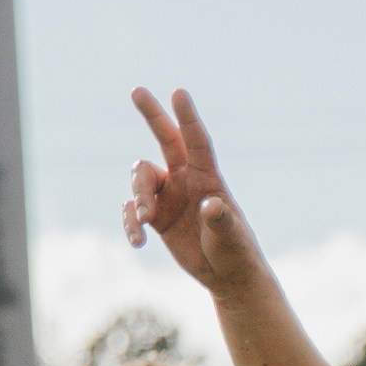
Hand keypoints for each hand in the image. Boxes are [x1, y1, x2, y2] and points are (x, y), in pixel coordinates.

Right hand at [123, 88, 262, 293]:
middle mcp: (186, 180)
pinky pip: (132, 210)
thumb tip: (212, 205)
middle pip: (165, 140)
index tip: (179, 92)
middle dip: (152, 115)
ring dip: (138, 196)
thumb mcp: (231, 238)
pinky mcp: (156, 216)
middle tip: (137, 90)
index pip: (197, 142)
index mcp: (209, 178)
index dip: (188, 118)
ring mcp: (169, 196)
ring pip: (140, 178)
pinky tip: (138, 243)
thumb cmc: (236, 252)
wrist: (226, 275)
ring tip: (144, 220)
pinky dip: (130, 223)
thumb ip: (221, 221)